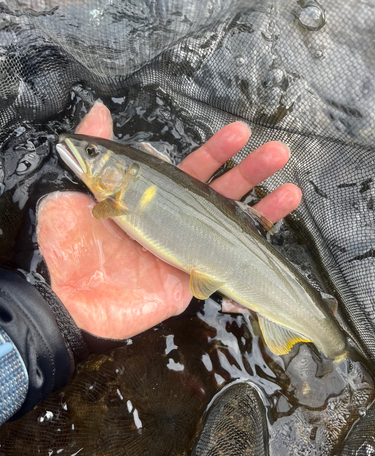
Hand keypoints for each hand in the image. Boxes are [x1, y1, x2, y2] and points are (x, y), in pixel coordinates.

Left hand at [37, 103, 300, 338]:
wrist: (71, 301)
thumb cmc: (71, 246)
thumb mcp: (75, 192)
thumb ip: (95, 153)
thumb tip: (101, 108)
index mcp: (154, 197)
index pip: (192, 169)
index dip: (216, 152)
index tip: (239, 133)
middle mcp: (176, 219)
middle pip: (220, 193)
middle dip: (249, 172)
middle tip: (277, 153)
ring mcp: (188, 249)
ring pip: (230, 226)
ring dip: (262, 209)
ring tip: (291, 191)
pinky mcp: (192, 277)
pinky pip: (226, 265)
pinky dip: (251, 254)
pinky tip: (273, 240)